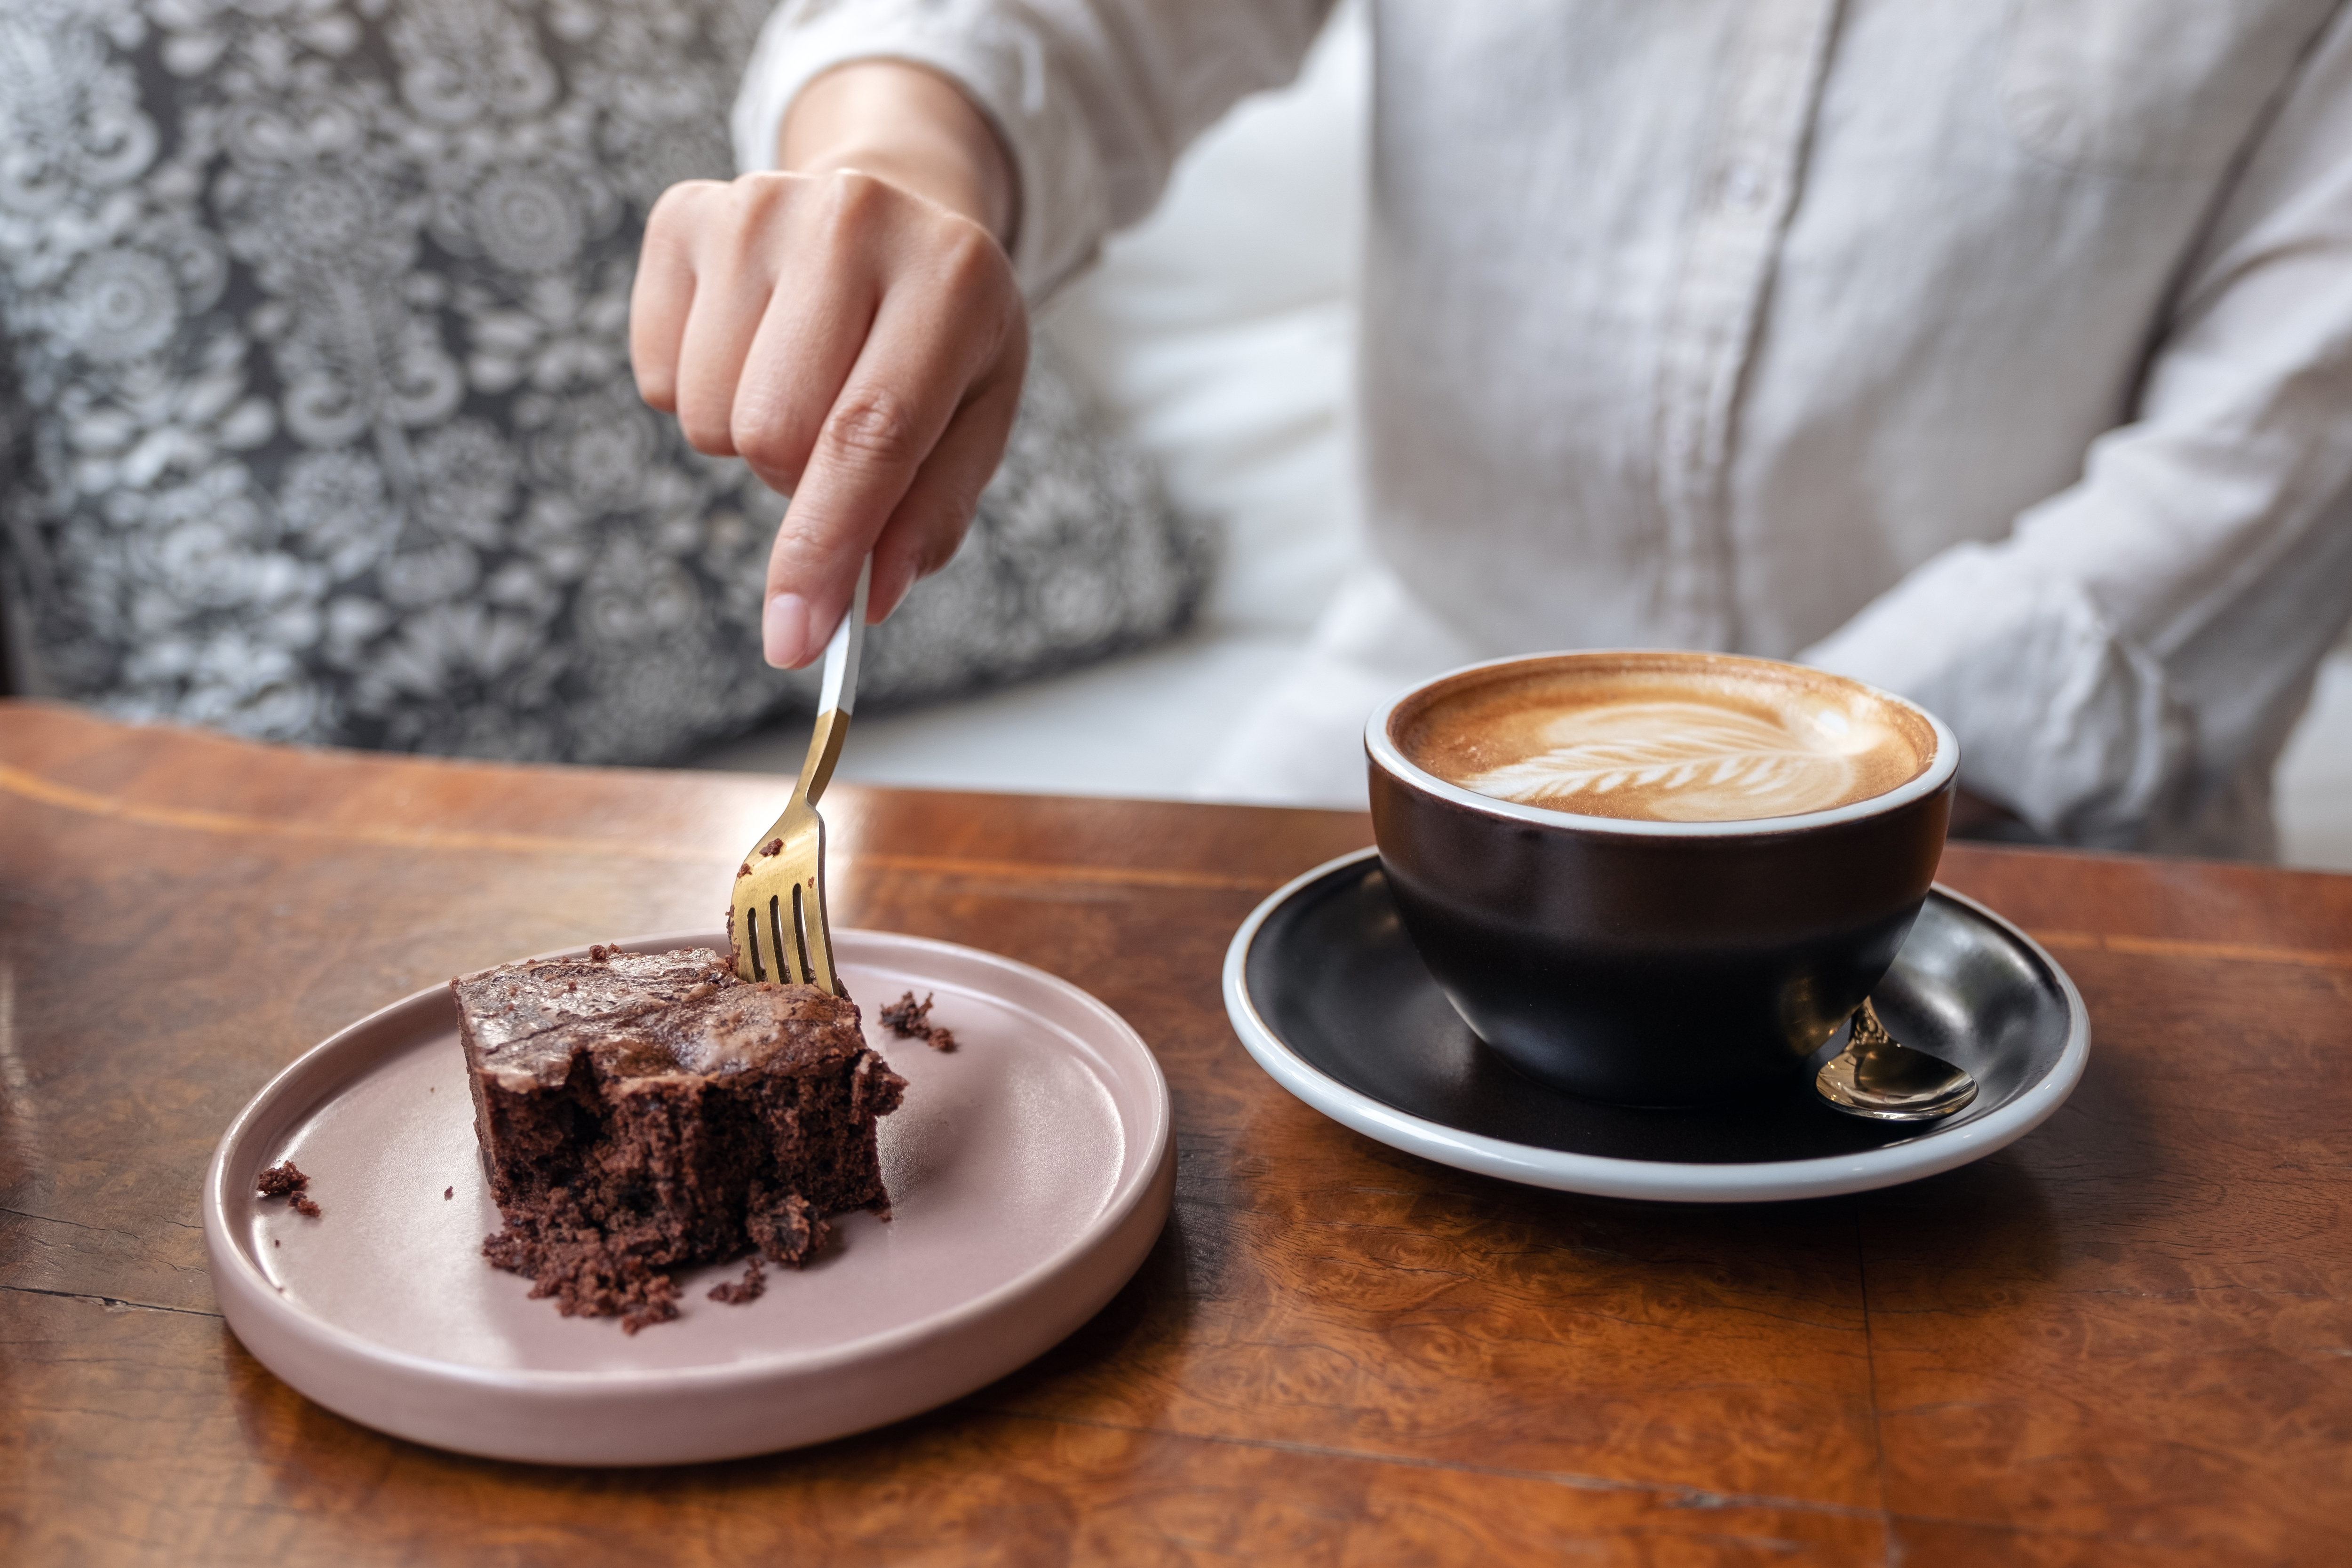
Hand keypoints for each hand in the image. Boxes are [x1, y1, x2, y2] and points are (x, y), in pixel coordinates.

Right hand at [630, 64, 1027, 667]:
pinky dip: (699, 394)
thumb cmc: (943, 334)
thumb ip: (930, 515)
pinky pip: (658, 378)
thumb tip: (862, 601)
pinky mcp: (683, 213)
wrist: (897, 206)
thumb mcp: (977, 417)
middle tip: (835, 446)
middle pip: (770, 432)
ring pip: (708, 415)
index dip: (822, 551)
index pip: (870, 438)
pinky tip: (754, 346)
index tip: (793, 641)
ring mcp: (757, 203)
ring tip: (801, 384)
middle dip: (797, 483)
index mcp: (953, 275)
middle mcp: (852, 219)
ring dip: (750, 439)